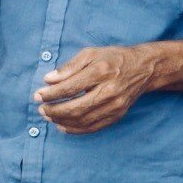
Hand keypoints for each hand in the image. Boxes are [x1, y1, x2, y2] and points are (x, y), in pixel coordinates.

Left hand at [34, 45, 157, 134]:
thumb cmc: (114, 58)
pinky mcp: (118, 115)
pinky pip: (93, 127)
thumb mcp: (91, 53)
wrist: (144, 68)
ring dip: (62, 121)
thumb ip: (69, 67)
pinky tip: (63, 126)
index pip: (70, 87)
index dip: (51, 94)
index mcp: (101, 71)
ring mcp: (115, 106)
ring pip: (83, 120)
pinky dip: (76, 129)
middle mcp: (110, 90)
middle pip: (76, 107)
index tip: (38, 95)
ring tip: (49, 116)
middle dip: (54, 110)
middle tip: (41, 109)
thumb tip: (48, 80)